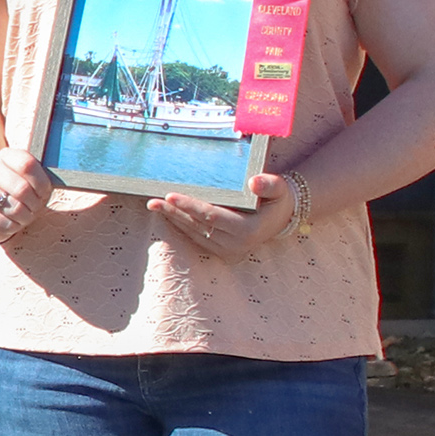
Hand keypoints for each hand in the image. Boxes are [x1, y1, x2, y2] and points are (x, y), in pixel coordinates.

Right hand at [0, 148, 47, 244]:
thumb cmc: (18, 191)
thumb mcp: (30, 178)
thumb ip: (42, 174)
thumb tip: (71, 177)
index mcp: (6, 156)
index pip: (27, 164)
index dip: (41, 182)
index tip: (44, 191)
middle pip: (22, 188)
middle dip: (35, 203)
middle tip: (35, 206)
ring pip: (15, 208)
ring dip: (26, 216)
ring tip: (25, 214)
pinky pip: (6, 223)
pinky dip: (15, 227)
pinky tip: (11, 221)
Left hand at [150, 174, 293, 260]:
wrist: (282, 218)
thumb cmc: (278, 198)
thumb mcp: (279, 188)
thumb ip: (270, 184)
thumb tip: (253, 182)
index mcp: (248, 230)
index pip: (212, 216)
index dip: (190, 206)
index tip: (170, 195)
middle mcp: (236, 245)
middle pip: (198, 226)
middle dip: (174, 213)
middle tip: (152, 201)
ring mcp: (228, 251)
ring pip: (194, 234)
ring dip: (174, 220)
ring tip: (154, 205)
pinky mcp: (222, 252)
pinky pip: (197, 239)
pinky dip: (181, 226)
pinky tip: (168, 215)